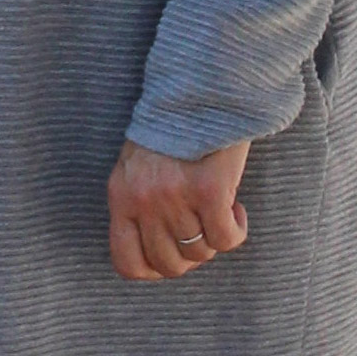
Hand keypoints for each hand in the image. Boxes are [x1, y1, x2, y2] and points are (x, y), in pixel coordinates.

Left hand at [108, 138, 249, 280]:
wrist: (201, 85)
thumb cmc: (173, 127)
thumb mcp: (138, 164)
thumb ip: (140, 204)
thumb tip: (159, 250)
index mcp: (120, 194)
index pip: (127, 262)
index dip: (154, 270)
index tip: (174, 255)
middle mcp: (143, 200)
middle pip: (170, 263)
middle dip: (192, 255)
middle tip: (204, 229)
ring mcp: (175, 197)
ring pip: (201, 252)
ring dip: (216, 236)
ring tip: (220, 207)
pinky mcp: (209, 191)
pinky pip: (226, 239)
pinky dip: (236, 229)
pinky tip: (236, 207)